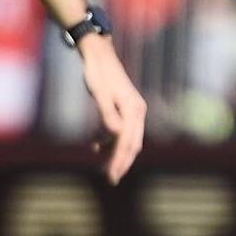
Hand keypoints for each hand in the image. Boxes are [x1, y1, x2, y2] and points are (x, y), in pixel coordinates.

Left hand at [80, 37, 147, 181]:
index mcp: (134, 109)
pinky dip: (111, 141)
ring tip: (102, 166)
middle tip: (111, 180)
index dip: (119, 161)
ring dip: (116, 153)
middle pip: (132, 144)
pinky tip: (97, 145)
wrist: (98, 55)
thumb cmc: (97, 73)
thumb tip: (116, 135)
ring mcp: (133, 110)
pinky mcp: (126, 108)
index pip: (127, 143)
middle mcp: (138, 111)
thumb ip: (107, 114)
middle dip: (121, 163)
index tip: (111, 177)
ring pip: (128, 139)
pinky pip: (122, 131)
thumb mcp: (99, 93)